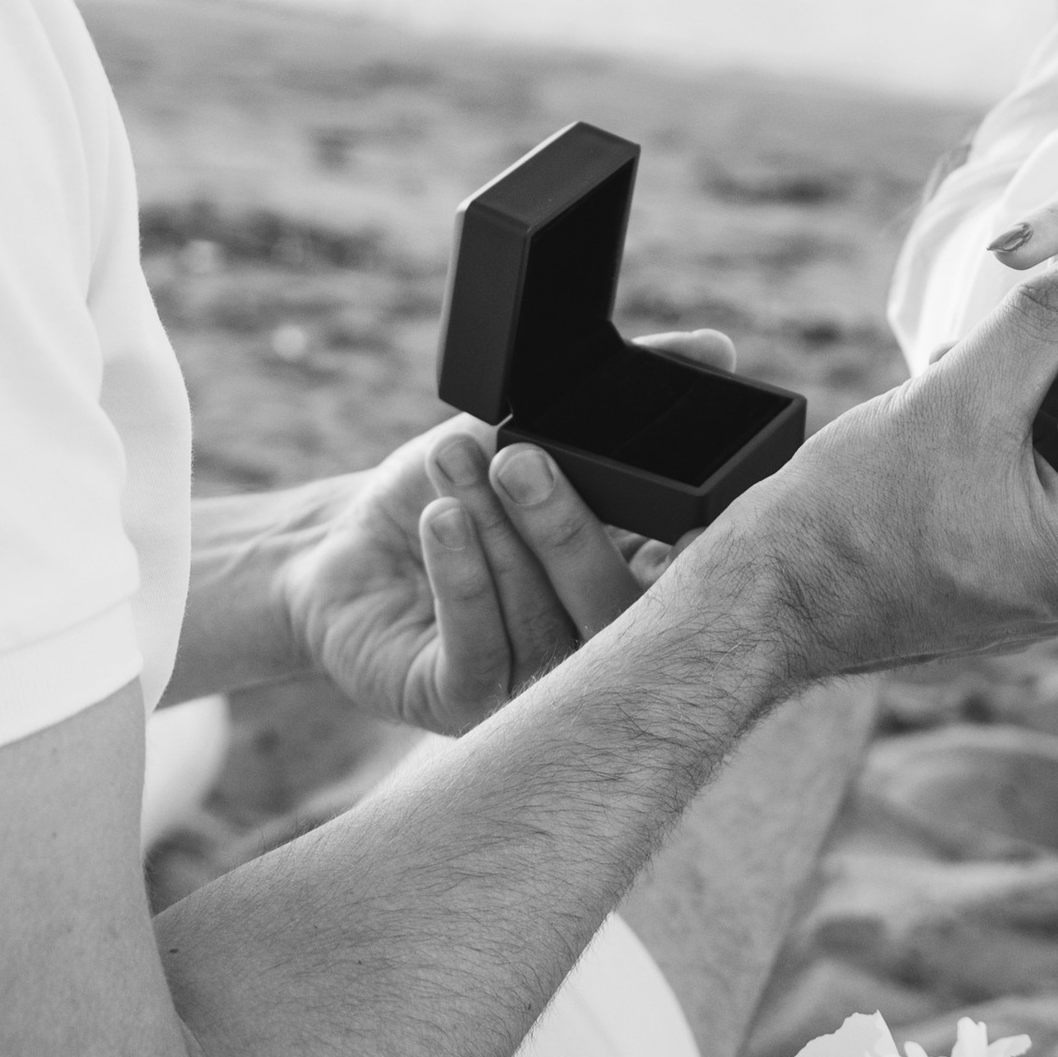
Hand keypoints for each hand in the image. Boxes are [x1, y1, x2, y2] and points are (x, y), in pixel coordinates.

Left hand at [275, 334, 730, 731]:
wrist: (340, 550)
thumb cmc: (445, 493)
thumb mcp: (528, 431)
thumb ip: (622, 398)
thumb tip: (717, 348)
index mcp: (631, 587)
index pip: (684, 580)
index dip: (688, 546)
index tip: (668, 499)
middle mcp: (597, 652)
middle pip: (613, 607)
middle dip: (566, 526)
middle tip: (519, 458)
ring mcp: (534, 690)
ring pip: (539, 619)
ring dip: (496, 532)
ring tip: (455, 460)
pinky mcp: (463, 708)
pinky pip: (478, 650)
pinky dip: (460, 577)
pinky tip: (441, 520)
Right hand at [727, 247, 1057, 683]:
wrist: (768, 599)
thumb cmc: (852, 516)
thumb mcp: (958, 399)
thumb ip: (1046, 323)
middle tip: (1046, 310)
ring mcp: (1049, 578)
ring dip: (1048, 393)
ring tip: (970, 377)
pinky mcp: (1011, 565)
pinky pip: (1047, 477)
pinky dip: (1018, 427)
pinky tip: (956, 407)